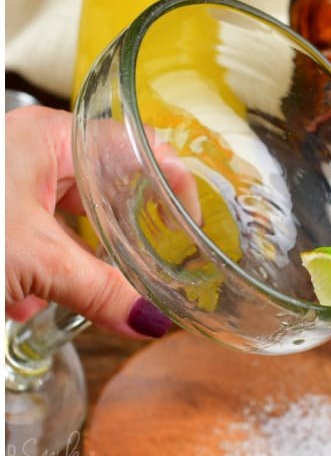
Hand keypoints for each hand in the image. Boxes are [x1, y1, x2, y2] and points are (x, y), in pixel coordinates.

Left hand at [5, 105, 197, 337]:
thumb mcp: (37, 263)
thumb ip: (102, 292)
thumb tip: (150, 319)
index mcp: (53, 136)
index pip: (144, 148)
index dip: (176, 187)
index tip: (188, 230)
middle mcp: (33, 147)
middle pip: (107, 185)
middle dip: (117, 237)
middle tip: (142, 268)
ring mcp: (11, 176)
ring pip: (69, 214)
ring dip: (71, 258)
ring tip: (62, 291)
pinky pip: (35, 230)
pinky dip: (37, 265)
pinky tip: (23, 295)